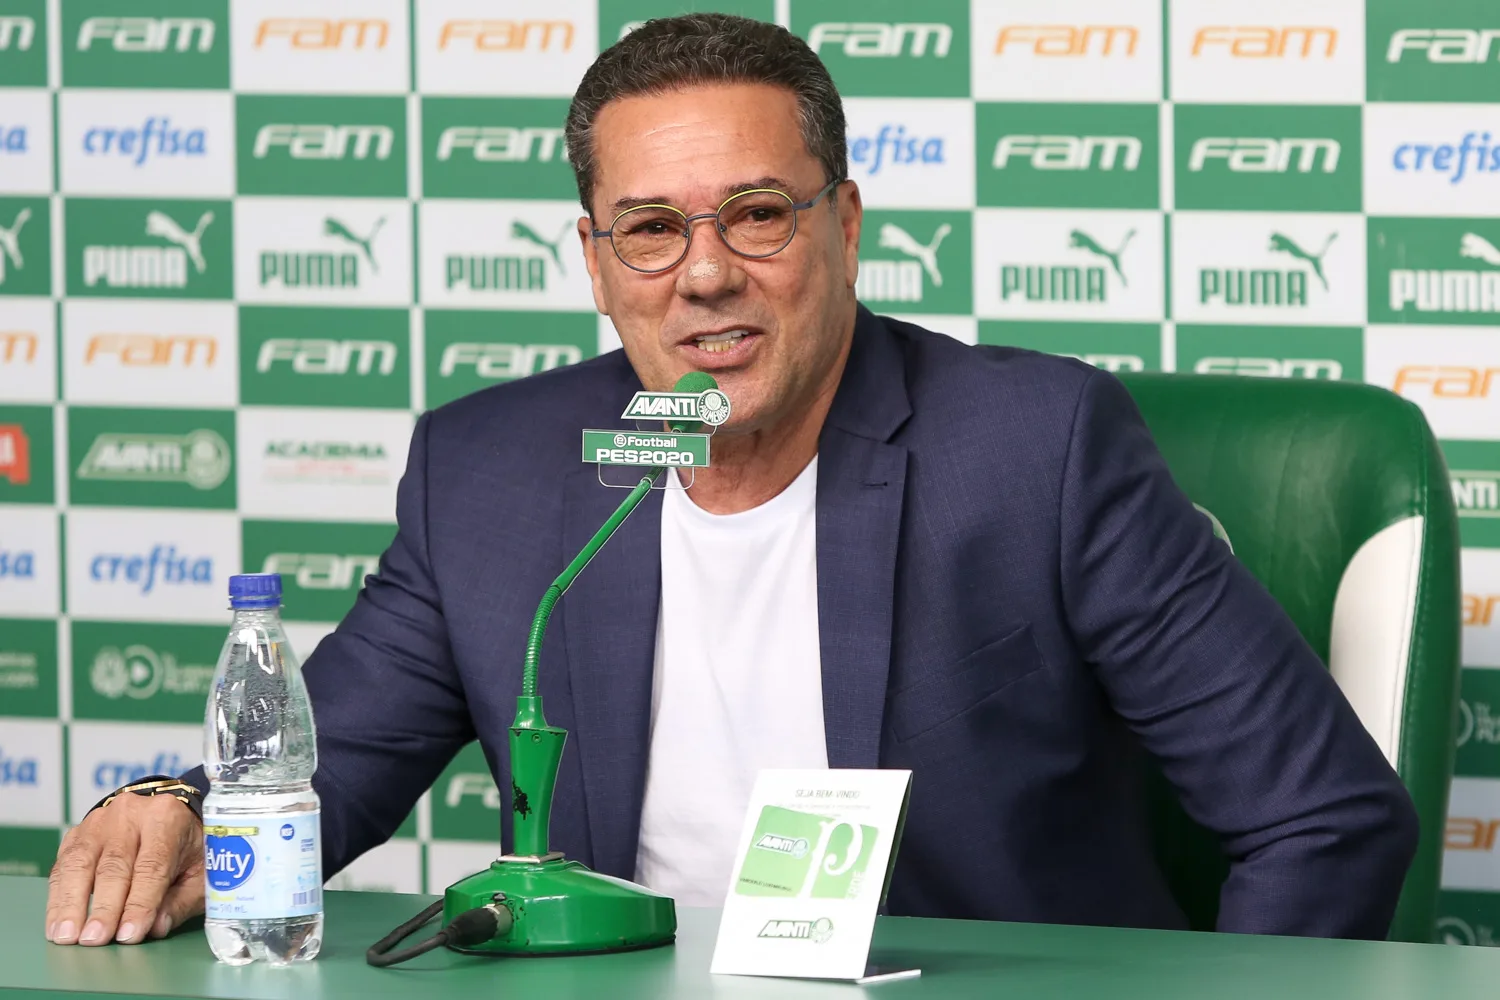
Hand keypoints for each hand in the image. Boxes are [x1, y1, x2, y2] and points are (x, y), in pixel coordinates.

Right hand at [45, 794, 204, 945]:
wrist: (168, 816)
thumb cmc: (188, 847)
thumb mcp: (201, 872)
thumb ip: (181, 901)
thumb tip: (156, 928)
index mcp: (167, 818)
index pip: (152, 865)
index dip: (140, 903)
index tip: (129, 934)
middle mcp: (131, 814)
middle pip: (114, 865)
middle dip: (104, 907)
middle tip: (95, 939)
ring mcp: (100, 822)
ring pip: (80, 863)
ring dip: (71, 904)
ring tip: (68, 936)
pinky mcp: (77, 833)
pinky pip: (63, 866)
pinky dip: (58, 898)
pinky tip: (57, 923)